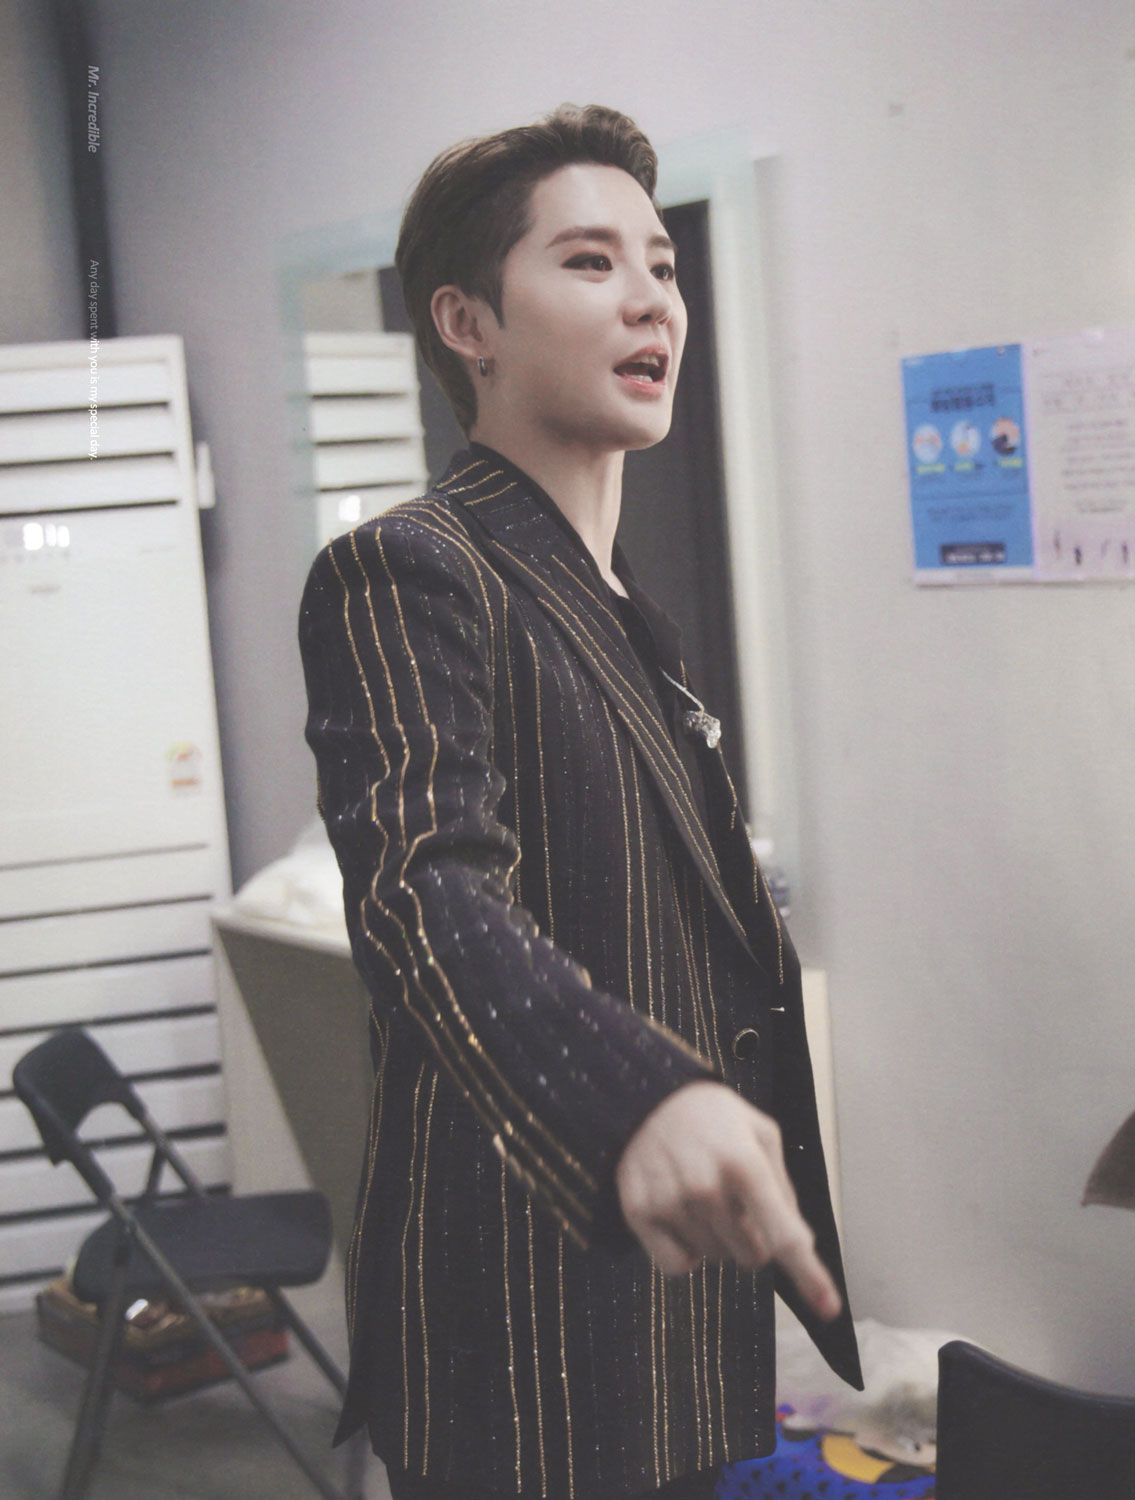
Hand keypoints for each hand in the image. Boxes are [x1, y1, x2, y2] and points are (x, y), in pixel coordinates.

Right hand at [615, 1080, 841, 1320]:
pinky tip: (682, 1217)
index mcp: (744, 1163)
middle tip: (737, 1202)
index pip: (784, 1234)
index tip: (828, 1307)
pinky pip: (677, 1266)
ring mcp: (670, 1201)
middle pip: (751, 1257)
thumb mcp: (760, 1133)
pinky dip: (686, 1253)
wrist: (646, 1095)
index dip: (809, 1274)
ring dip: (718, 1238)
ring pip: (715, 1259)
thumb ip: (783, 1188)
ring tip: (703, 1194)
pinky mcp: (639, 1212)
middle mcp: (706, 1186)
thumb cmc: (713, 1117)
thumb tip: (800, 1243)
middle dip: (753, 1237)